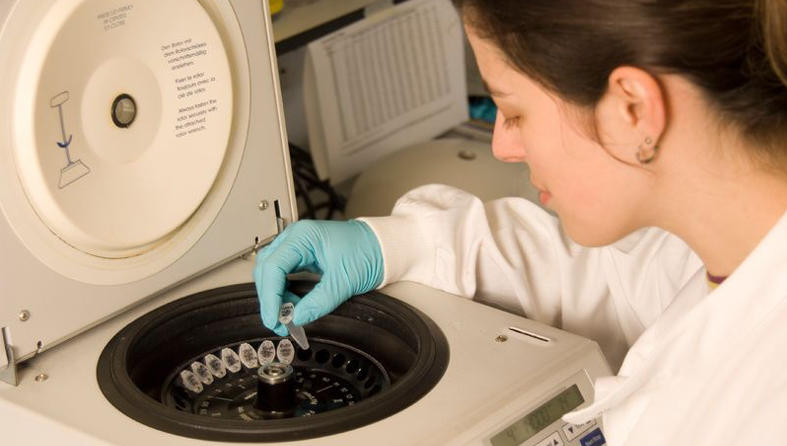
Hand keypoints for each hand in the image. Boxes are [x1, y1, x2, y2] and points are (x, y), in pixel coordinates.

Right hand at [253, 220, 383, 335]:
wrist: (385, 247)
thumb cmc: (369, 252)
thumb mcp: (344, 282)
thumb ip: (318, 303)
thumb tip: (296, 318)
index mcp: (303, 236)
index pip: (273, 267)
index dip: (270, 296)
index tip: (274, 318)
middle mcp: (296, 237)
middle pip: (267, 269)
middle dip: (270, 298)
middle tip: (278, 322)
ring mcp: (298, 245)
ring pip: (272, 272)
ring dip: (275, 295)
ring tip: (287, 316)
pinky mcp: (303, 255)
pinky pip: (284, 274)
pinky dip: (284, 291)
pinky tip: (291, 305)